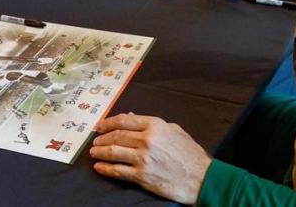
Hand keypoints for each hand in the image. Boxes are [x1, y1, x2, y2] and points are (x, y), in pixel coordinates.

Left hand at [90, 113, 211, 203]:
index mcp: (154, 125)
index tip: (99, 125)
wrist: (201, 178)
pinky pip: (118, 171)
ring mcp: (143, 159)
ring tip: (94, 152)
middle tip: (95, 141)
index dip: (108, 122)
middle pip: (116, 136)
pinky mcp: (142, 176)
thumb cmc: (190, 153)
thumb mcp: (174, 130)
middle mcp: (146, 140)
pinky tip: (99, 167)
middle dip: (101, 138)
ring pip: (113, 152)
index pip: (124, 120)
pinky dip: (105, 169)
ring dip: (100, 152)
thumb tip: (131, 116)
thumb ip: (152, 123)